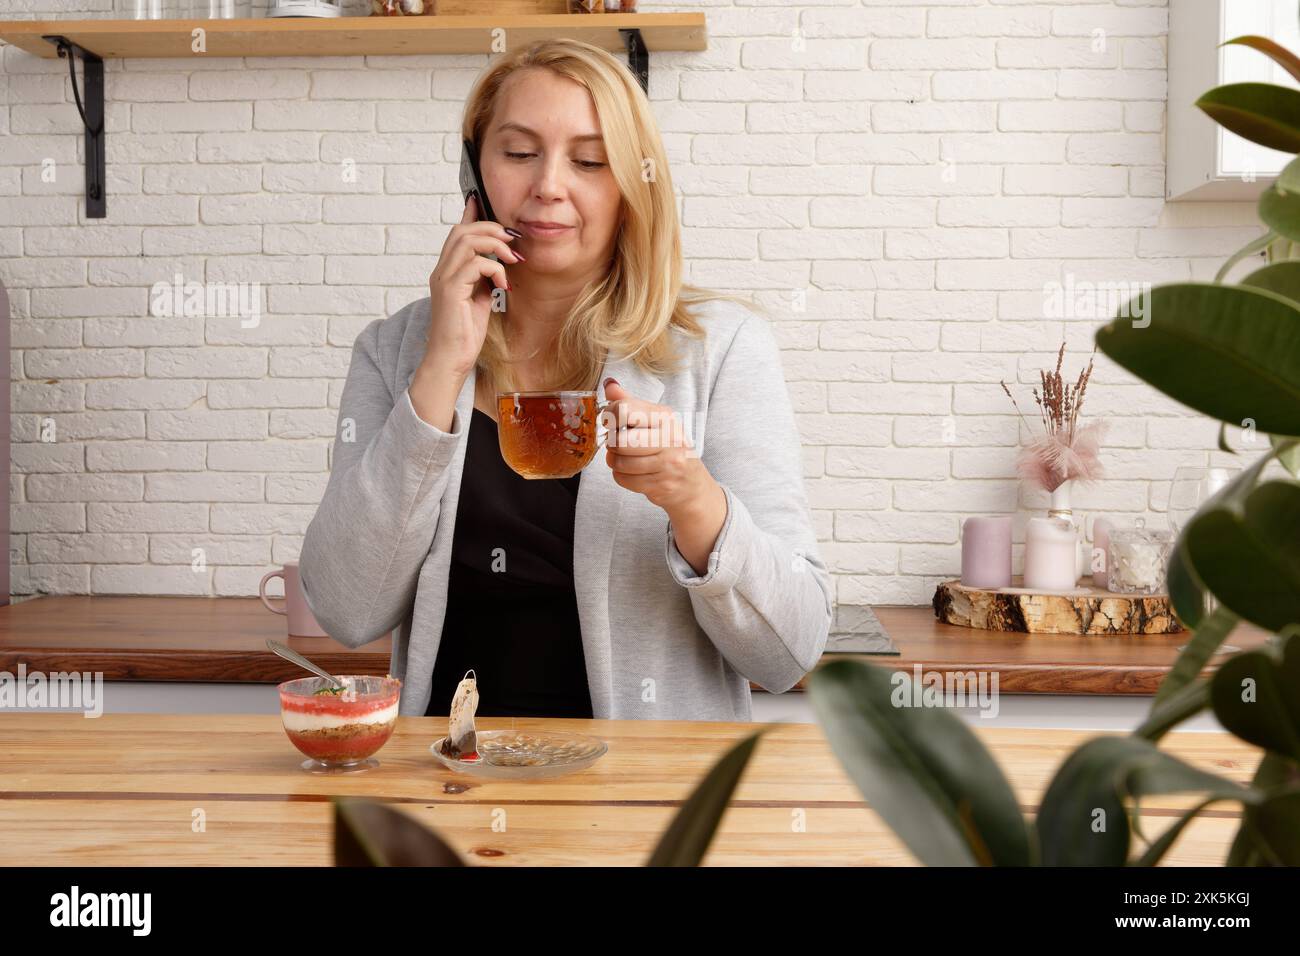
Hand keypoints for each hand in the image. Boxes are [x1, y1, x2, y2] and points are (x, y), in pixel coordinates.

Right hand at [420, 194, 522, 379]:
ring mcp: (443, 279)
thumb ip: (484, 278)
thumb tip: (497, 262)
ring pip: (467, 241)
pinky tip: (502, 285)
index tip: (479, 200)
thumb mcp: (480, 298)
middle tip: (513, 240)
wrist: (451, 359)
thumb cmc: (465, 333)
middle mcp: (441, 271)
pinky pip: (474, 264)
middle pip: (462, 231)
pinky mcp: (450, 290)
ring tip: (512, 260)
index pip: (456, 234)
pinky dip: (494, 269)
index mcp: (447, 271)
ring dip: (496, 245)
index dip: (469, 214)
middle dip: (491, 229)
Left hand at [602, 379, 713, 513]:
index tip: (612, 422)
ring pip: (620, 462)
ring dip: (614, 461)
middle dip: (612, 443)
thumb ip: (630, 402)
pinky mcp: (661, 484)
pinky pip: (624, 479)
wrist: (692, 484)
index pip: (625, 410)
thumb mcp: (655, 421)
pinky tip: (631, 472)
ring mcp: (667, 464)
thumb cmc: (670, 449)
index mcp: (666, 417)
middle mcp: (669, 438)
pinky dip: (621, 476)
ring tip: (623, 458)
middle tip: (617, 443)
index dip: (610, 417)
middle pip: (621, 440)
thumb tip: (609, 384)